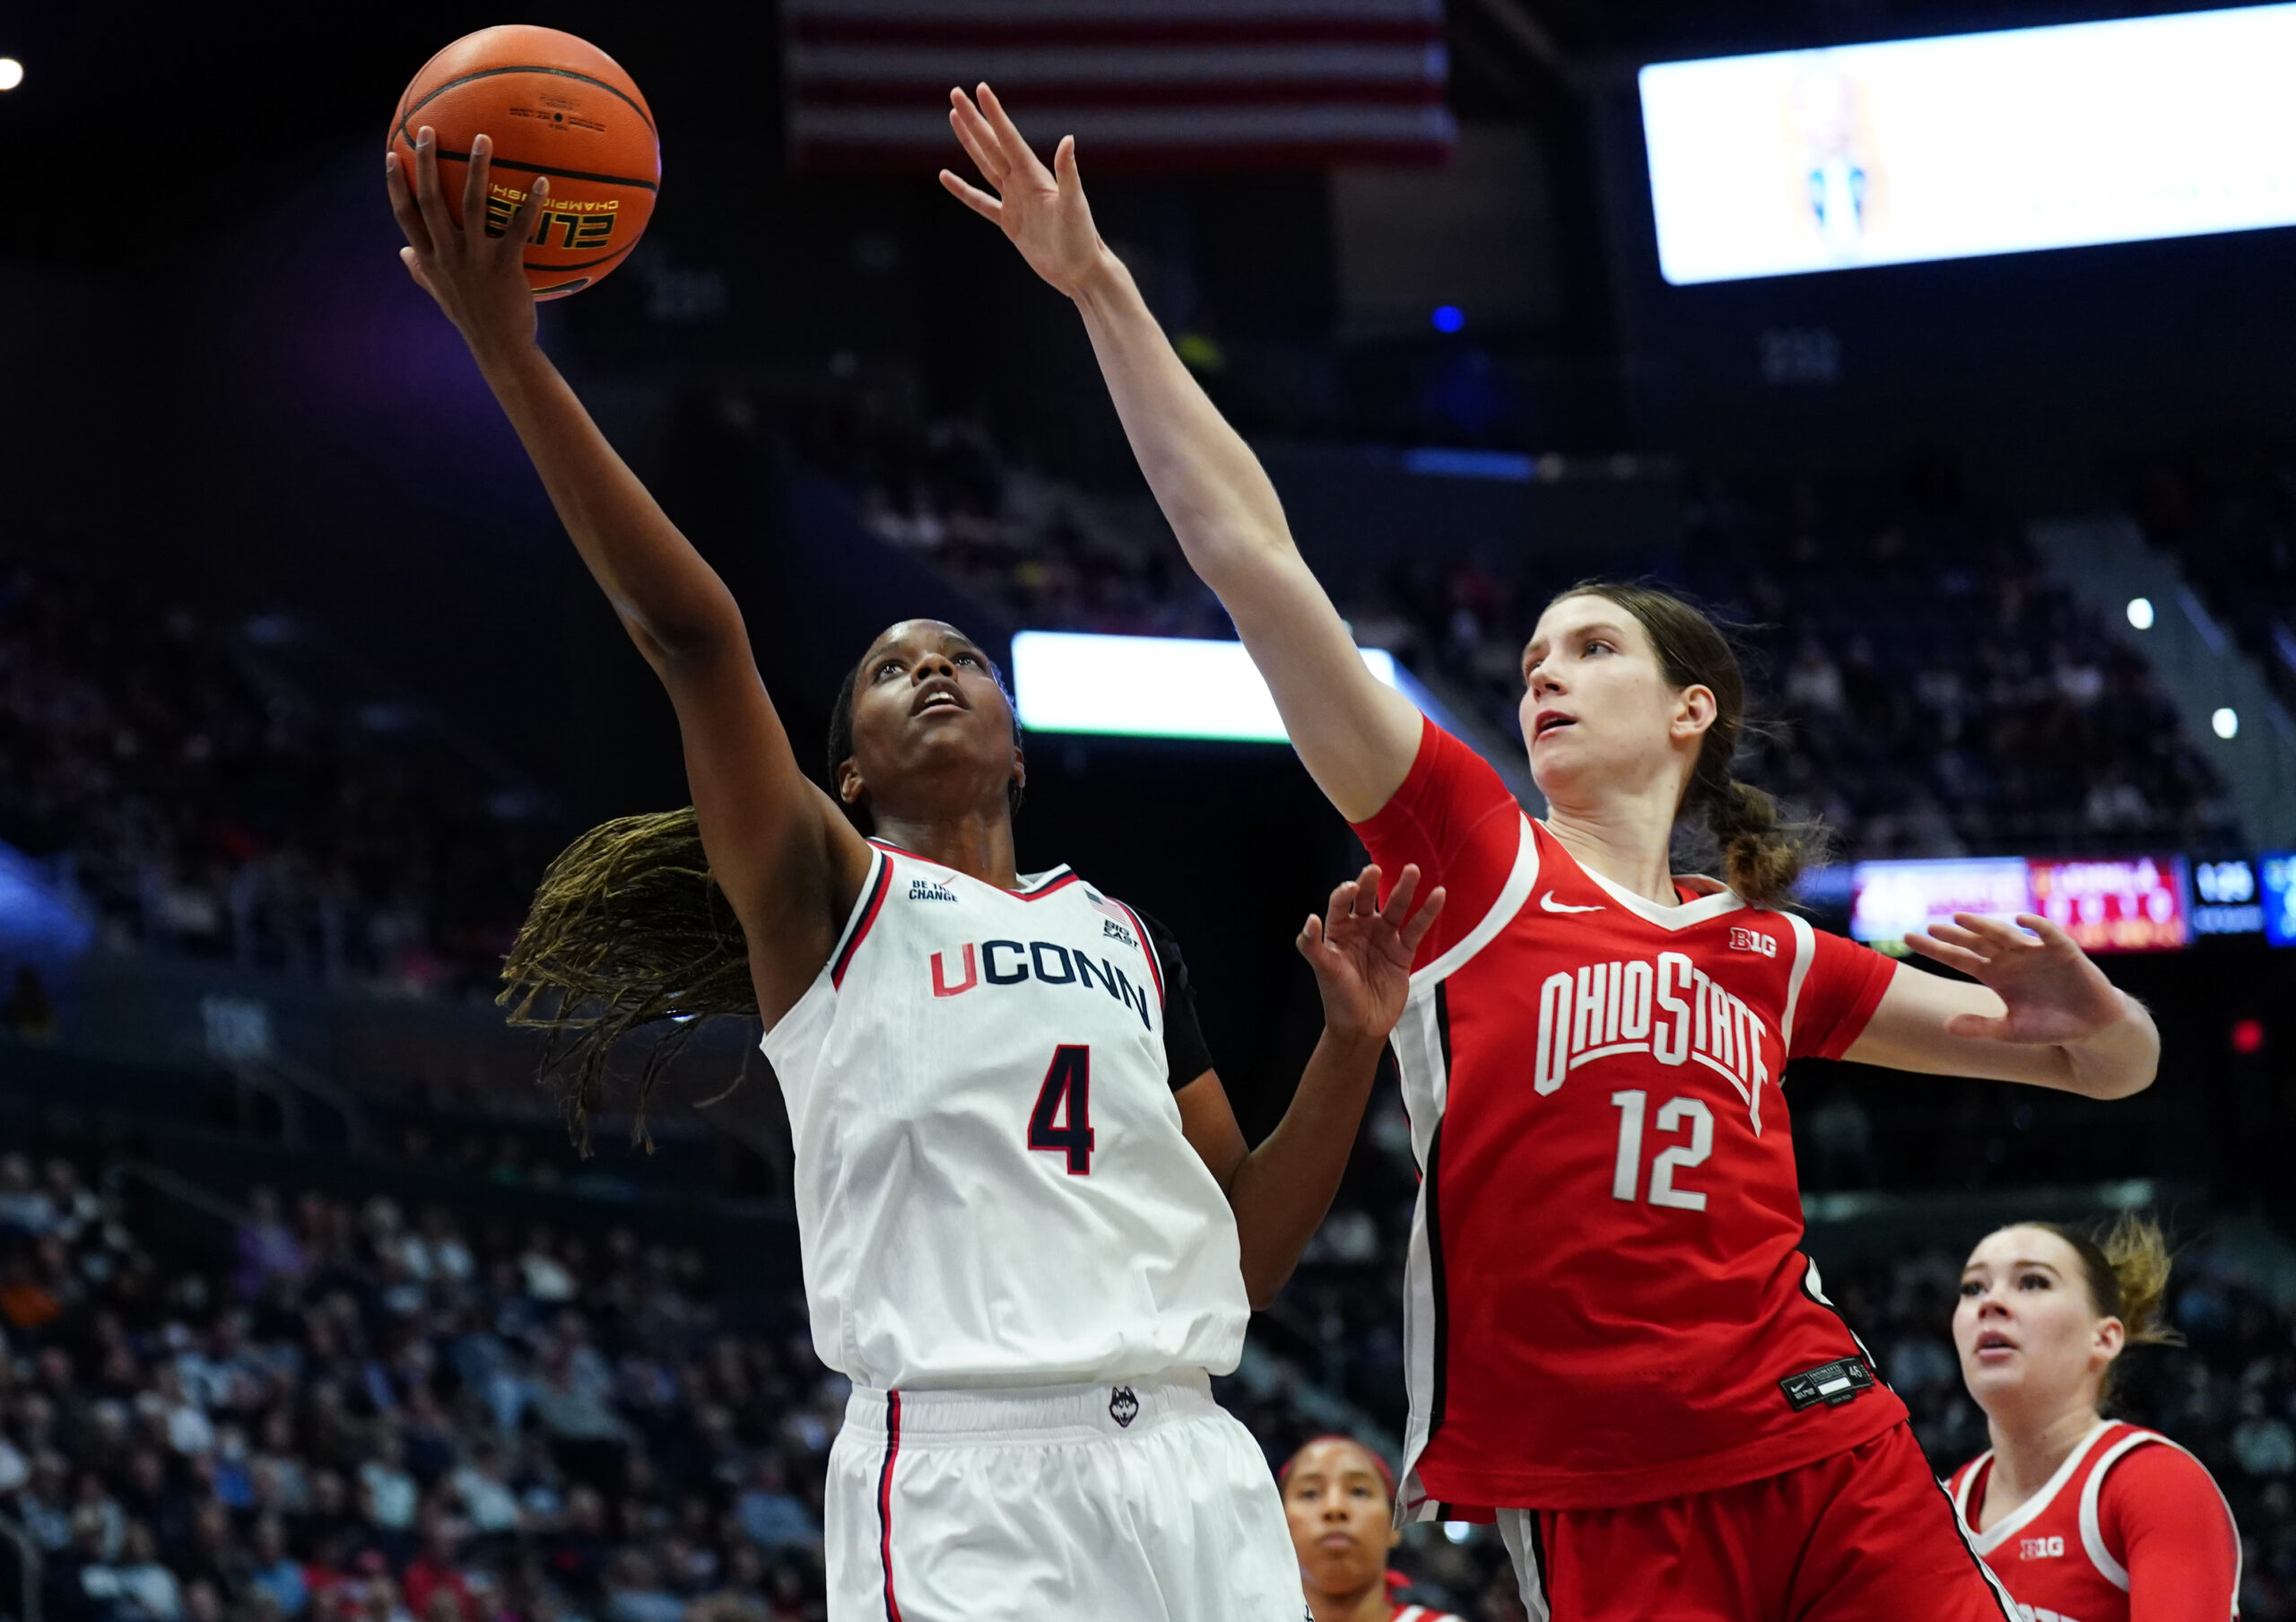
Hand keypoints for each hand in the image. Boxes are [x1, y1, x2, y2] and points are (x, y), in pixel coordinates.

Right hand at [386, 128, 549, 360]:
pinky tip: (542, 181)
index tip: (392, 155)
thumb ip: (420, 270)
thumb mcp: (439, 293)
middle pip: (431, 201)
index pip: (405, 216)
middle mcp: (447, 256)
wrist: (499, 348)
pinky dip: (530, 205)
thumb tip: (401, 251)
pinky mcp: (504, 267)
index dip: (397, 185)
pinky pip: (518, 229)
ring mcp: (475, 261)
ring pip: (472, 206)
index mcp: (430, 259)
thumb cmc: (471, 317)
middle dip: (427, 163)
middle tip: (428, 130)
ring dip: (477, 170)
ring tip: (483, 138)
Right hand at [938, 84, 1112, 298]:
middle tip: (956, 94)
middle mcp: (1023, 182)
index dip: (994, 114)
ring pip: (985, 164)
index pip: (1009, 138)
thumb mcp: (1074, 205)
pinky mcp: (1009, 223)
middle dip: (974, 119)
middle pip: (992, 144)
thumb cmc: (1082, 238)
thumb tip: (1068, 140)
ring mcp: (1015, 201)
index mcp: (1035, 175)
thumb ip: (1068, 173)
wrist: (1081, 271)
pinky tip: (947, 177)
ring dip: (970, 142)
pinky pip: (980, 202)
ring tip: (954, 118)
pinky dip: (963, 190)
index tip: (980, 89)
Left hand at [1297, 865, 1444, 1045]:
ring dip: (1404, 889)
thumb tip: (1310, 919)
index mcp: (1339, 930)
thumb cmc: (1337, 997)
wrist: (1361, 1025)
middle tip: (1375, 869)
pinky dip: (1427, 911)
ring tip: (1412, 869)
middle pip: (1368, 899)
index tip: (1351, 888)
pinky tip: (1438, 894)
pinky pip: (1416, 928)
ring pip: (1396, 908)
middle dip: (1371, 883)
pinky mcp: (1403, 951)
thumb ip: (1312, 946)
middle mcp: (1362, 928)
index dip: (1345, 894)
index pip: (1341, 904)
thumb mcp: (1324, 970)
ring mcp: (1384, 938)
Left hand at [1903, 912, 2127, 1044]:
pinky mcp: (2063, 950)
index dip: (1935, 948)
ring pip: (2005, 934)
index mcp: (1995, 974)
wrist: (2092, 1027)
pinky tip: (2020, 920)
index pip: (1958, 957)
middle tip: (1930, 926)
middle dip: (1954, 934)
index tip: (1907, 937)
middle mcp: (2010, 959)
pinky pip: (2048, 933)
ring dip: (1985, 925)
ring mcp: (2035, 952)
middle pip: (1976, 942)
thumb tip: (1945, 1025)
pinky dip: (2036, 926)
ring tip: (1961, 918)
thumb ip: (1980, 1026)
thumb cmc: (2050, 1026)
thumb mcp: (2010, 1031)